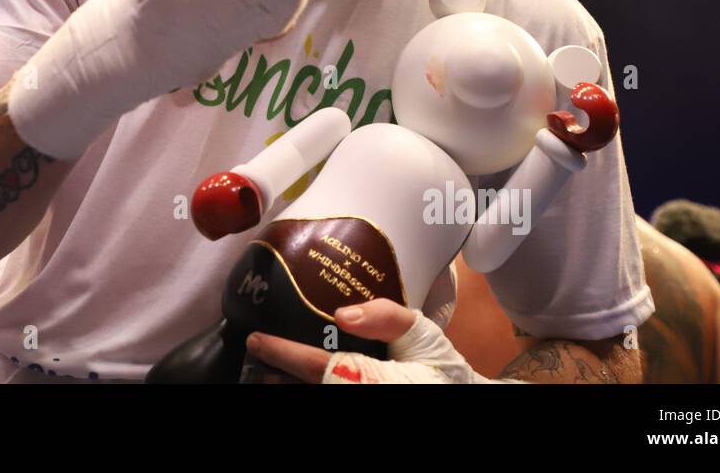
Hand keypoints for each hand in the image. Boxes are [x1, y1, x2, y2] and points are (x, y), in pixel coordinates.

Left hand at [247, 299, 515, 383]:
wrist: (462, 395)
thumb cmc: (440, 366)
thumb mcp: (420, 333)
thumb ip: (385, 317)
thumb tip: (341, 313)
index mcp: (378, 382)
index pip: (320, 369)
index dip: (284, 354)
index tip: (257, 340)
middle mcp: (364, 397)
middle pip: (309, 389)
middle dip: (278, 375)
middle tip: (257, 356)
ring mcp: (361, 406)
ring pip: (314, 399)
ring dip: (288, 386)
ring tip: (269, 372)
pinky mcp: (364, 406)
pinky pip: (328, 400)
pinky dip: (309, 389)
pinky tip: (295, 382)